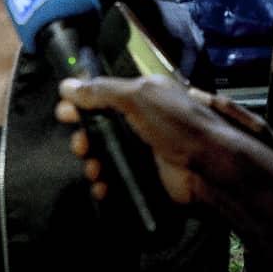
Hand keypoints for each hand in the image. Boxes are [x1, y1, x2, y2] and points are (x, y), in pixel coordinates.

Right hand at [56, 75, 244, 203]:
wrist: (209, 166)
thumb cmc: (177, 124)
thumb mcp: (139, 98)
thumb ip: (102, 91)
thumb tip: (67, 85)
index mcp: (145, 95)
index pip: (106, 94)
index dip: (83, 102)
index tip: (63, 111)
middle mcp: (144, 120)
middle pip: (102, 127)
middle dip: (85, 136)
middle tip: (80, 146)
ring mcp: (145, 149)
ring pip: (107, 154)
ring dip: (93, 161)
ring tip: (93, 169)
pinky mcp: (147, 175)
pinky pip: (118, 178)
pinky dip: (106, 183)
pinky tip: (102, 187)